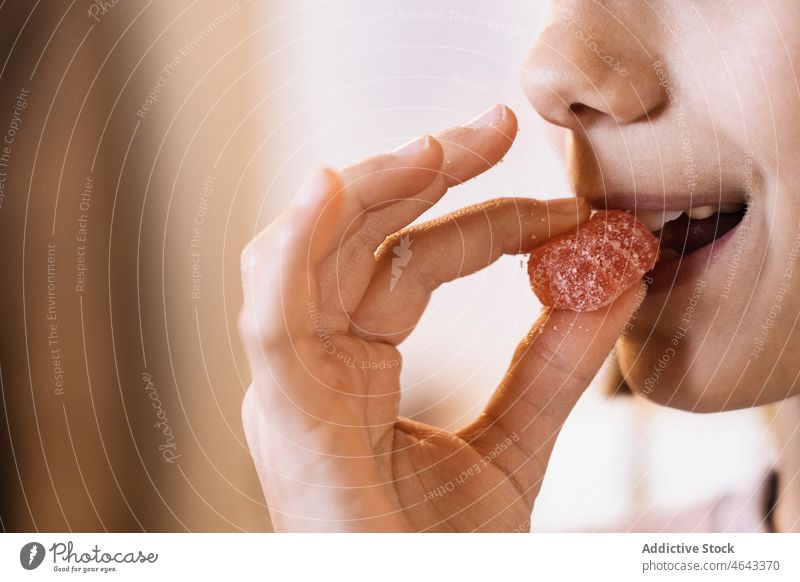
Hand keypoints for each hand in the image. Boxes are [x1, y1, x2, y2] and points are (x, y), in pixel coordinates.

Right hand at [239, 105, 643, 531]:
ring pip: (304, 257)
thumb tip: (613, 278)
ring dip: (368, 191)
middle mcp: (313, 366)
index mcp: (352, 369)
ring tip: (441, 147)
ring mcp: (291, 390)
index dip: (483, 223)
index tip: (562, 209)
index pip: (410, 266)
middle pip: (354, 242)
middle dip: (420, 174)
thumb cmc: (439, 554)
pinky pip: (272, 322)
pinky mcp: (285, 421)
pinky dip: (292, 253)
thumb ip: (555, 364)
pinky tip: (331, 188)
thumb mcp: (515, 443)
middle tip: (497, 127)